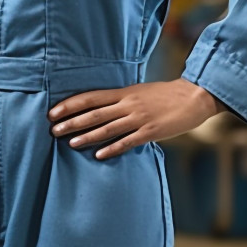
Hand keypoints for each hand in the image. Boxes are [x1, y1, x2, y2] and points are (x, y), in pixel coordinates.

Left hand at [47, 78, 221, 159]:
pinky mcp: (151, 132)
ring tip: (70, 143)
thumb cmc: (164, 95)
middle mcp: (128, 104)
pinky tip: (99, 155)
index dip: (70, 104)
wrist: (193, 96)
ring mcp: (139, 118)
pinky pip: (128, 142)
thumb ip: (121, 99)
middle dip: (72, 121)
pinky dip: (112, 148)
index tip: (54, 112)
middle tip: (53, 129)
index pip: (90, 97)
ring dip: (87, 136)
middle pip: (94, 113)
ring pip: (107, 128)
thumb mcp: (139, 92)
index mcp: (124, 92)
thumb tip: (101, 108)